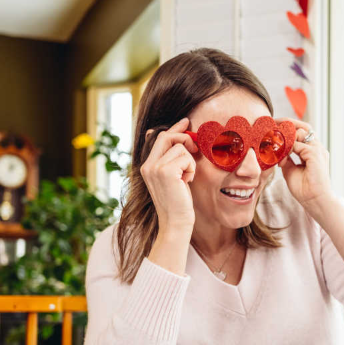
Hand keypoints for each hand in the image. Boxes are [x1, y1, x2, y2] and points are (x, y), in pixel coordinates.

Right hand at [140, 118, 197, 232]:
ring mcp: (154, 168)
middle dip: (185, 138)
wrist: (176, 223)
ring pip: (180, 148)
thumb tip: (181, 140)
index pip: (159, 138)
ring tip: (186, 178)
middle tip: (196, 148)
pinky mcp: (165, 171)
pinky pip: (186, 157)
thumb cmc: (179, 203)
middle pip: (167, 137)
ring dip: (190, 162)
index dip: (174, 129)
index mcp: (147, 166)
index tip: (186, 121)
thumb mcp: (175, 178)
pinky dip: (191, 168)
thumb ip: (174, 161)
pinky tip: (187, 182)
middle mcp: (147, 165)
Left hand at [277, 118, 332, 212]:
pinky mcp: (315, 154)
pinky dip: (286, 151)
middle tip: (273, 144)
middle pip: (301, 129)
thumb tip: (277, 151)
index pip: (301, 133)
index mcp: (313, 151)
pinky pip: (297, 144)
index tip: (274, 142)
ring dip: (285, 143)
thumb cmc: (304, 189)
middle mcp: (317, 148)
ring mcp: (317, 150)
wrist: (314, 201)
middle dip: (285, 133)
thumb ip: (286, 158)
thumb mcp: (290, 170)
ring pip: (298, 133)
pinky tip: (282, 162)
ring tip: (278, 156)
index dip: (287, 134)